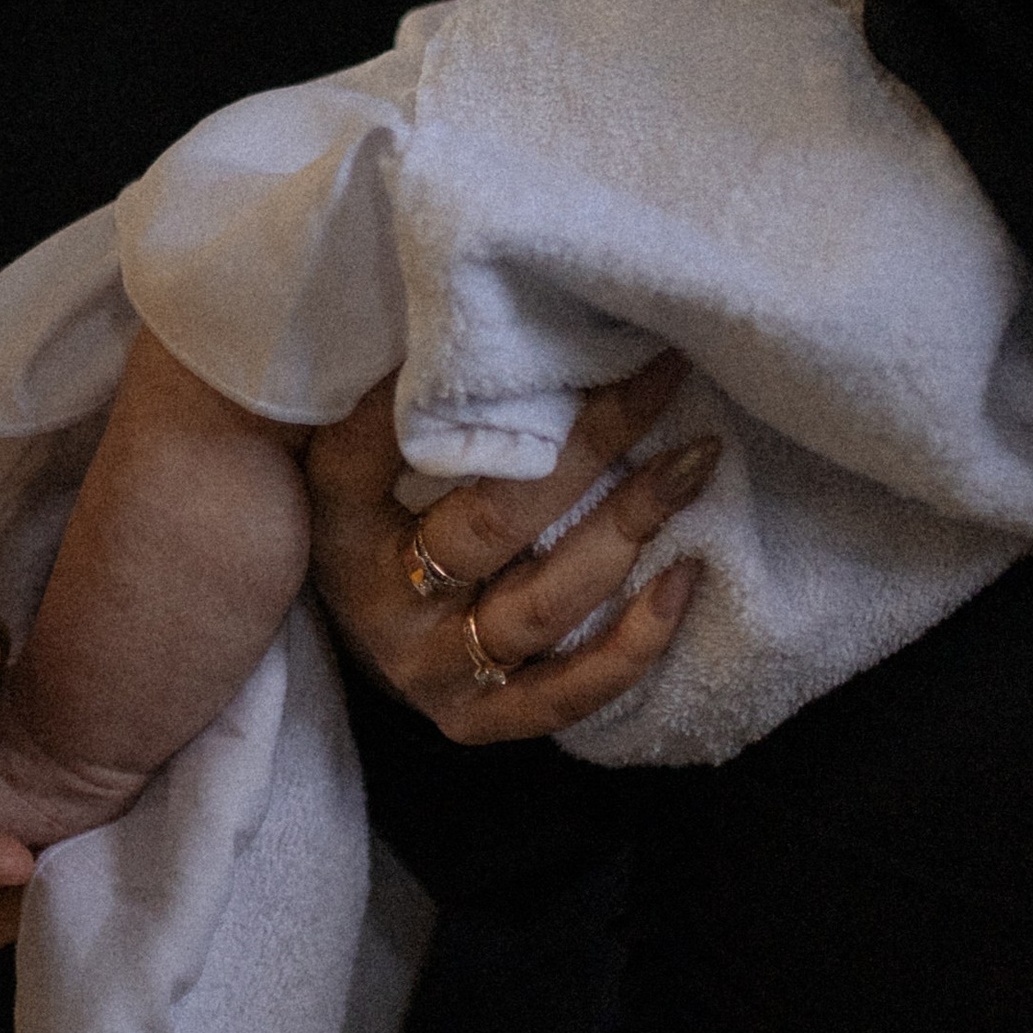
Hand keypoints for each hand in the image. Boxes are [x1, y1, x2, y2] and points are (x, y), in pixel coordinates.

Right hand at [305, 357, 713, 744]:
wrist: (360, 630)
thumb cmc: (367, 517)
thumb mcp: (343, 456)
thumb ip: (380, 399)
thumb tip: (440, 313)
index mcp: (339, 528)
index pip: (381, 451)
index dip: (454, 396)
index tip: (535, 332)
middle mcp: (383, 609)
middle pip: (493, 525)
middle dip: (588, 446)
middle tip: (659, 379)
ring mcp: (434, 673)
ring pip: (544, 605)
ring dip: (630, 526)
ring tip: (693, 461)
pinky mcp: (479, 719)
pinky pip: (567, 695)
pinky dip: (634, 643)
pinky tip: (686, 579)